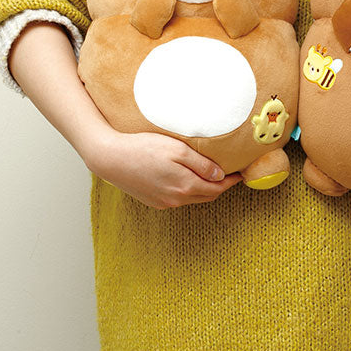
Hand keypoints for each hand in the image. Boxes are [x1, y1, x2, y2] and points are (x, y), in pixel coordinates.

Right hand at [81, 126, 242, 208]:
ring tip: (211, 175)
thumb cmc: (143, 148)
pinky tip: (187, 179)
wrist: (110, 158)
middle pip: (206, 196)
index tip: (240, 173)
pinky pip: (177, 198)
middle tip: (230, 174)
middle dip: (220, 186)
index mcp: (185, 186)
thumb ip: (202, 164)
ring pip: (192, 198)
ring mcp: (163, 202)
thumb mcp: (178, 150)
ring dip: (203, 189)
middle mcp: (176, 199)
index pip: (217, 188)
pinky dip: (188, 191)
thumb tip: (221, 175)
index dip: (231, 181)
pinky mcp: (152, 201)